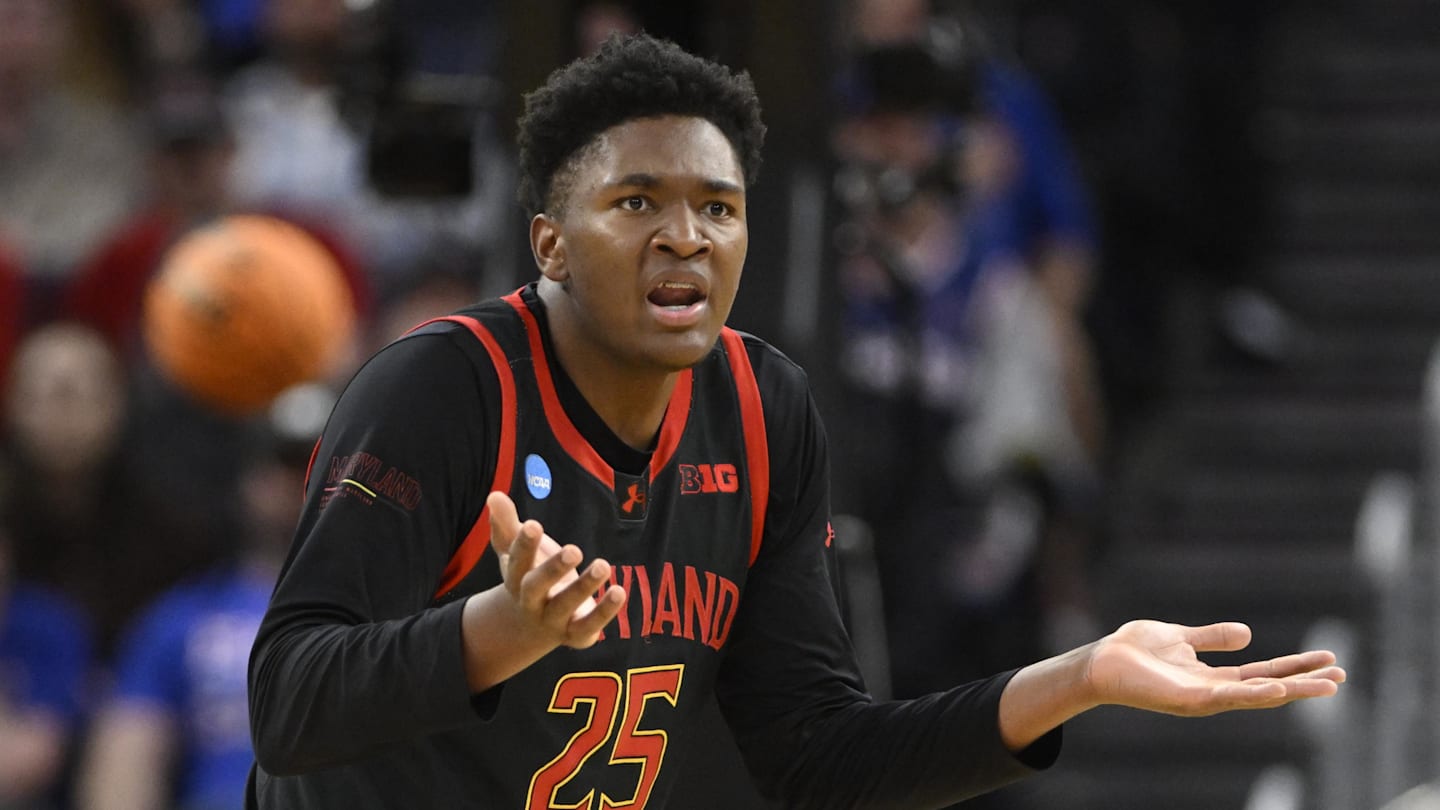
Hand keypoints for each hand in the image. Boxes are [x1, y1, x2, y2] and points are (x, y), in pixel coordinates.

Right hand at [486, 491, 625, 649]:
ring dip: (584, 587)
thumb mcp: (518, 550)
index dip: (523, 545)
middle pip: (535, 588)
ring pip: (565, 606)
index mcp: (515, 579)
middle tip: (574, 549)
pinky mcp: (576, 634)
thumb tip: (494, 495)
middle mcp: (531, 603)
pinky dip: (604, 612)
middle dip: (553, 569)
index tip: (533, 524)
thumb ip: (507, 524)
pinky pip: (589, 626)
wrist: (534, 626)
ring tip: (603, 565)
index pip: (515, 563)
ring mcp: (553, 621)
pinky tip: (618, 591)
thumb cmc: (530, 575)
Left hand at [1086, 620, 1345, 715]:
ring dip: (1290, 690)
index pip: (1263, 673)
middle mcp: (1212, 691)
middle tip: (1341, 676)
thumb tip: (1248, 633)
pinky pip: (1226, 697)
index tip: (1328, 660)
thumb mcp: (1181, 637)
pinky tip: (1276, 687)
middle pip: (1268, 687)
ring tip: (1325, 686)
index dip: (1294, 667)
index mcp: (1212, 677)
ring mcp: (1202, 698)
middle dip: (1304, 683)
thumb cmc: (1135, 651)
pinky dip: (1252, 694)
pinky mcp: (1187, 700)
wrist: (1101, 661)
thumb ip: (1211, 638)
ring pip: (1255, 695)